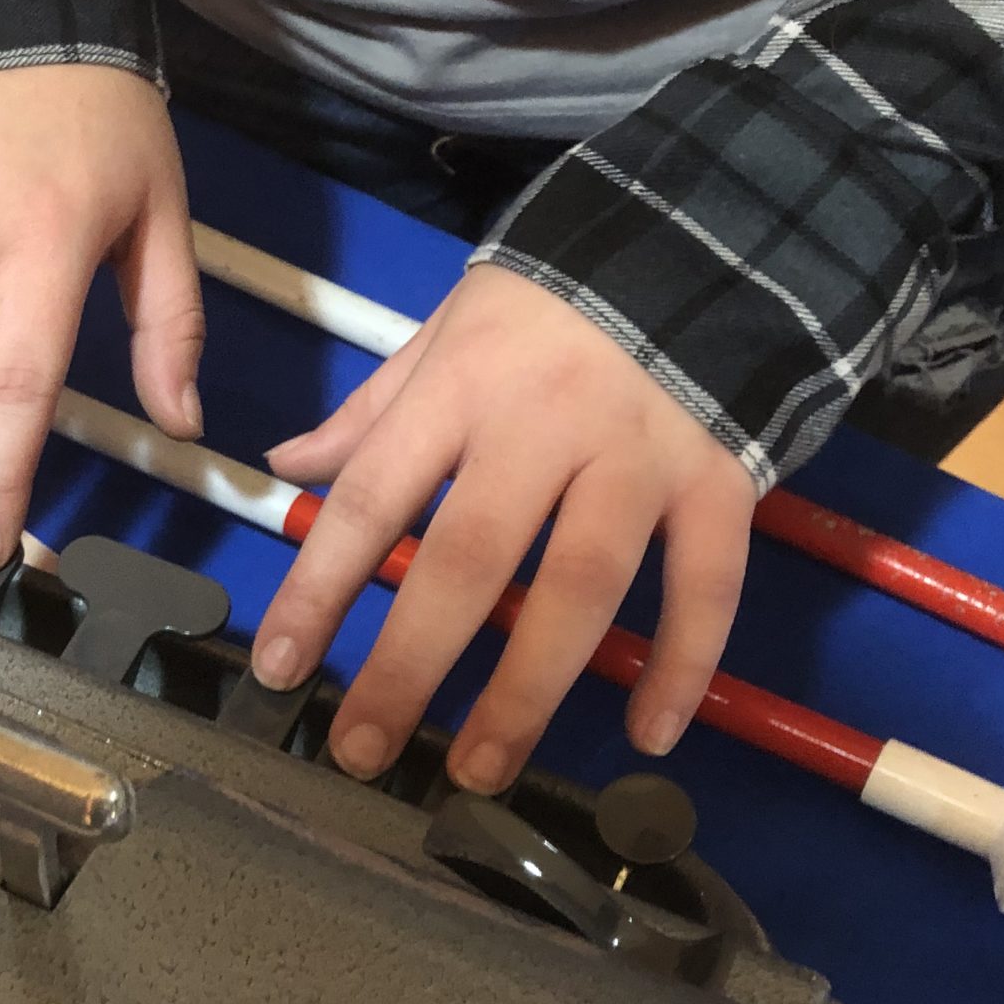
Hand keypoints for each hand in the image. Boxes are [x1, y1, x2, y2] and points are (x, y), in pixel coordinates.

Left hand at [252, 263, 755, 791]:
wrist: (704, 235)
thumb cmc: (552, 297)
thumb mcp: (446, 329)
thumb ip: (373, 409)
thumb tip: (286, 463)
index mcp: (460, 387)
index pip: (373, 498)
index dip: (321, 587)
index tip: (283, 669)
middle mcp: (544, 425)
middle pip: (470, 561)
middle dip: (411, 664)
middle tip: (366, 748)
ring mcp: (637, 455)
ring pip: (581, 588)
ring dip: (528, 689)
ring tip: (482, 767)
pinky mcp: (720, 479)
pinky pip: (706, 586)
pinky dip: (682, 662)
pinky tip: (646, 734)